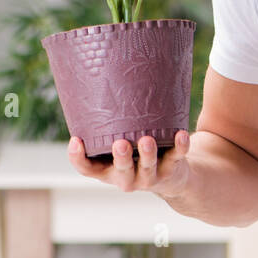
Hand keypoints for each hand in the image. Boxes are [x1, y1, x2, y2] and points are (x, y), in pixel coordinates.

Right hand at [67, 131, 191, 196]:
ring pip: (148, 167)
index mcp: (107, 170)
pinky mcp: (172, 168)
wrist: (171, 176)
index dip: (78, 158)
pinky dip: (179, 146)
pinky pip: (177, 157)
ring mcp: (150, 176)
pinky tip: (181, 135)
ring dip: (147, 154)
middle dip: (121, 159)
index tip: (76, 141)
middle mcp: (127, 177)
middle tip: (120, 144)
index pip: (87, 169)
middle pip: (121, 172)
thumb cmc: (135, 153)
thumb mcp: (117, 143)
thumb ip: (108, 124)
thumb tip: (99, 79)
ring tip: (147, 140)